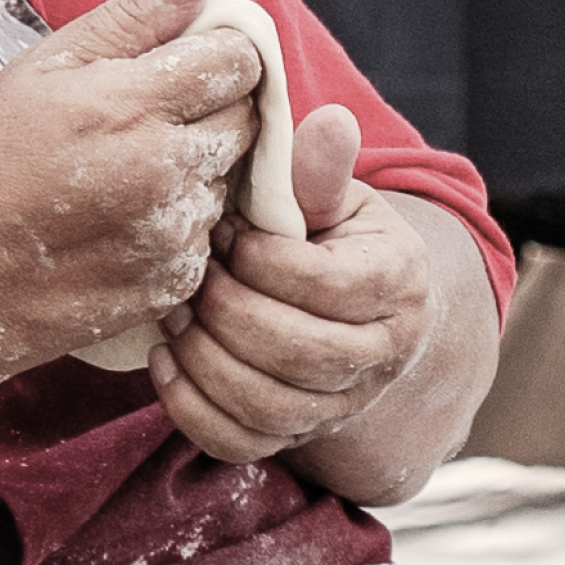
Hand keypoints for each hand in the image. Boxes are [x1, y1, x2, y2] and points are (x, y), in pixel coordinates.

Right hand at [0, 0, 262, 382]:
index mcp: (132, 104)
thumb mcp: (40, 69)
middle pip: (246, 120)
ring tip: (125, 178)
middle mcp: (165, 170)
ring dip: (195, 172)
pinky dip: (178, 226)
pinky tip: (121, 225)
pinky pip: (207, 238)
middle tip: (147, 122)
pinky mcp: (174, 283)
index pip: (240, 60)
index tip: (184, 64)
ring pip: (229, 181)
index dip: (218, 54)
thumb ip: (133, 15)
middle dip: (211, 111)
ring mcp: (174, 234)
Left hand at [148, 103, 434, 467]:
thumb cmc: (330, 238)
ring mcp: (341, 405)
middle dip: (228, 313)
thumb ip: (322, 170)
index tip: (224, 231)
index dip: (262, 261)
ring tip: (173, 315)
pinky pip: (240, 442)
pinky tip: (167, 361)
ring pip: (269, 405)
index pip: (327, 286)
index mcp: (398, 283)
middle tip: (190, 277)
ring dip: (205, 359)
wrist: (350, 310)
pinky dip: (192, 408)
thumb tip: (329, 123)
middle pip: (299, 354)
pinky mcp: (295, 437)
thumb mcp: (334, 196)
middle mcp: (382, 354)